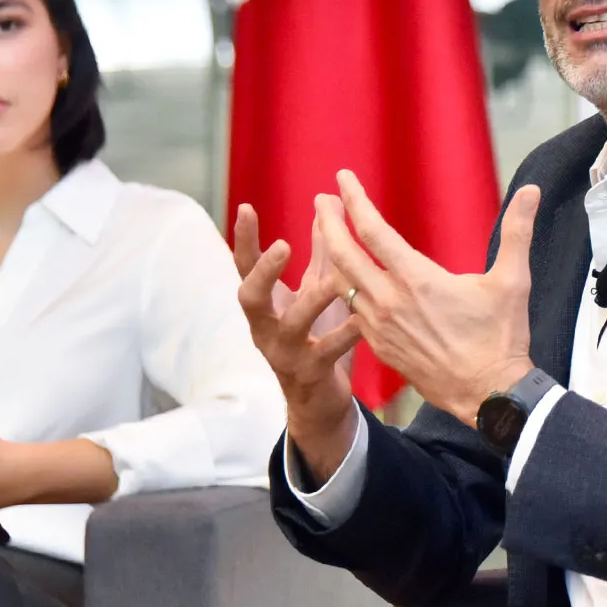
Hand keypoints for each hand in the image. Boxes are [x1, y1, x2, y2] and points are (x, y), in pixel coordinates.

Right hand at [235, 205, 366, 478]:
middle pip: (250, 297)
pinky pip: (327, 352)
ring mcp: (285, 354)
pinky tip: (364, 320)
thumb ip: (320, 252)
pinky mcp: (310, 375)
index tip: (246, 207)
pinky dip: (346, 333)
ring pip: (292, 325)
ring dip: (313, 299)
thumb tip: (324, 204)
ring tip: (336, 279)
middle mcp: (266, 329)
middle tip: (282, 245)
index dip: (243, 239)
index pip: (245, 267)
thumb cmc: (317, 336)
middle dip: (264, 271)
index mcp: (266, 306)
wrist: (319, 402)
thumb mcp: (316, 290)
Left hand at [315, 170, 539, 426]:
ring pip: (342, 285)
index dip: (354, 200)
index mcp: (417, 280)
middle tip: (321, 200)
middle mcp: (390, 301)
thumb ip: (517, 232)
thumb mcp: (512, 281)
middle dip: (328, 223)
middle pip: (344, 254)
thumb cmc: (501, 338)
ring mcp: (380, 328)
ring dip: (332, 255)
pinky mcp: (380, 348)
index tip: (342, 178)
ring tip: (329, 236)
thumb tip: (531, 191)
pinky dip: (344, 289)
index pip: (373, 230)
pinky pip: (353, 312)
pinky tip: (347, 282)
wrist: (488, 394)